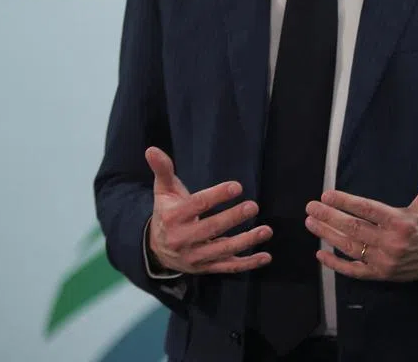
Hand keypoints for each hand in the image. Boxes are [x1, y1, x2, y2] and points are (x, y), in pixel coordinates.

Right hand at [145, 146, 272, 273]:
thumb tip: (151, 149)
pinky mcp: (206, 267)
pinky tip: (266, 256)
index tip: (236, 187)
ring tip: (266, 230)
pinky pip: (228, 267)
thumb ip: (163, 170)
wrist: (156, 250)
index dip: (216, 196)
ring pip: (222, 250)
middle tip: (253, 206)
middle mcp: (182, 239)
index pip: (196, 206)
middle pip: (211, 228)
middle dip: (233, 218)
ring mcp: (195, 256)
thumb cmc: (167, 213)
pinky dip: (248, 263)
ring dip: (246, 241)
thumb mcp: (163, 191)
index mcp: (172, 218)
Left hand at [306, 150, 417, 281]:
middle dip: (329, 217)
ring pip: (350, 247)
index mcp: (402, 221)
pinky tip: (321, 255)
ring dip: (328, 235)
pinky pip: (354, 271)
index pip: (367, 209)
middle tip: (311, 207)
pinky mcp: (382, 274)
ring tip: (311, 223)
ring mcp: (385, 261)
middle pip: (354, 228)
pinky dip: (336, 264)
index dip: (345, 202)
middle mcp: (391, 242)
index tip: (327, 195)